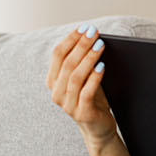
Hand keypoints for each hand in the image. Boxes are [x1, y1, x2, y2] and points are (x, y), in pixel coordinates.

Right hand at [46, 25, 116, 146]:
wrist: (98, 128)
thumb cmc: (92, 99)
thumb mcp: (83, 78)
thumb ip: (82, 61)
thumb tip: (90, 36)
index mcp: (53, 81)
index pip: (57, 55)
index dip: (70, 39)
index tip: (83, 28)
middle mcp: (56, 93)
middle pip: (67, 63)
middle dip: (81, 45)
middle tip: (94, 32)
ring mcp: (67, 104)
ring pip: (75, 77)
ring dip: (88, 58)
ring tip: (100, 46)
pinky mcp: (81, 113)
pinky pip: (86, 92)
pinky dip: (94, 78)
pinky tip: (102, 66)